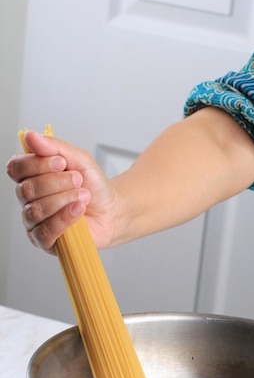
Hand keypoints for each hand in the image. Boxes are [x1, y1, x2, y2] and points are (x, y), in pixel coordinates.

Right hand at [7, 131, 116, 252]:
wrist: (112, 211)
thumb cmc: (93, 186)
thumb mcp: (79, 160)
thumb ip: (55, 147)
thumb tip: (30, 136)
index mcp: (30, 177)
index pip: (16, 168)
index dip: (37, 164)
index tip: (62, 162)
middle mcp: (27, 199)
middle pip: (27, 189)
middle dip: (57, 183)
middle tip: (79, 181)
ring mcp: (33, 222)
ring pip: (36, 210)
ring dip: (63, 200)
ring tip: (83, 195)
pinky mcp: (44, 241)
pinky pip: (45, 231)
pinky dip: (64, 218)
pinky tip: (78, 210)